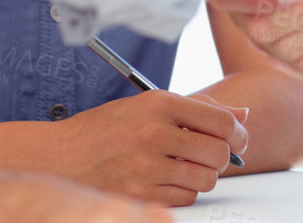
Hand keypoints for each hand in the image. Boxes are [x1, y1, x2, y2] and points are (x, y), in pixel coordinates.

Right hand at [46, 89, 250, 206]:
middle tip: (212, 154)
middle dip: (222, 157)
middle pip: (218, 154)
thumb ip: (199, 109)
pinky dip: (184, 192)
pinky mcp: (140, 196)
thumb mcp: (149, 105)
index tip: (237, 138)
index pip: (222, 121)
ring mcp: (146, 168)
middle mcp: (154, 134)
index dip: (237, 133)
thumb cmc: (106, 129)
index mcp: (159, 104)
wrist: (60, 156)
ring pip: (205, 180)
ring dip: (203, 176)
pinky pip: (185, 199)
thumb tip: (243, 115)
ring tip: (187, 166)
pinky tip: (168, 180)